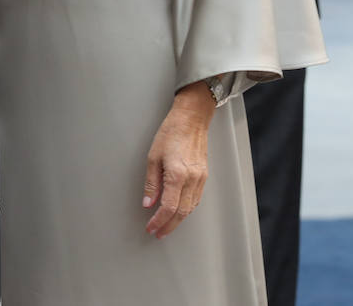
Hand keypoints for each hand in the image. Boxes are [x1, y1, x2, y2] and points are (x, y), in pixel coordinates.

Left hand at [143, 81, 214, 238]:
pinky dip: (186, 209)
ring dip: (178, 220)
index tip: (151, 227)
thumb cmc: (171, 133)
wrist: (192, 120)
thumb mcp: (153, 157)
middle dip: (168, 226)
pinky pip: (196, 199)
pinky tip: (178, 211)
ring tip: (166, 226)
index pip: (168, 207)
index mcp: (177, 175)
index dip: (159, 221)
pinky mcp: (204, 176)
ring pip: (190, 208)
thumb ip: (151, 183)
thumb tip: (148, 202)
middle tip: (158, 233)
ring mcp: (200, 179)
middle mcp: (192, 180)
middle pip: (181, 212)